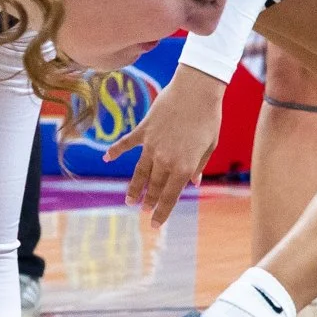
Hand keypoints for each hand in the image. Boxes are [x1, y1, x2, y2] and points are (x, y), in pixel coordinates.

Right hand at [106, 65, 225, 226]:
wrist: (196, 91)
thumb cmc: (208, 119)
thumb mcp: (210, 146)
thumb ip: (198, 166)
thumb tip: (193, 182)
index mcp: (184, 167)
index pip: (170, 196)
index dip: (162, 212)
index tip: (155, 225)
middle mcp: (165, 160)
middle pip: (154, 186)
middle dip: (149, 201)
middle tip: (144, 210)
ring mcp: (151, 146)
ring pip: (140, 172)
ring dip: (134, 187)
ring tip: (129, 200)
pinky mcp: (143, 131)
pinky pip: (126, 144)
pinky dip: (115, 151)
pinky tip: (107, 159)